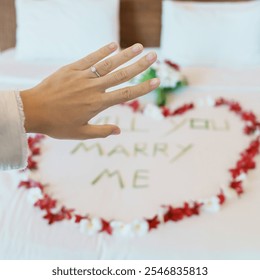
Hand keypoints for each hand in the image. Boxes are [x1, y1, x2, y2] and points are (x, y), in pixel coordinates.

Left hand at [20, 42, 159, 139]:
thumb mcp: (81, 133)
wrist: (33, 110)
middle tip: (154, 56)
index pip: (126, 94)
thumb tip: (119, 131)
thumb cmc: (57, 125)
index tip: (156, 80)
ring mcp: (83, 77)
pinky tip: (114, 45)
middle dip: (139, 65)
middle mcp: (94, 88)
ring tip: (139, 47)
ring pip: (108, 64)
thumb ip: (102, 132)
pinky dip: (102, 51)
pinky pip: (89, 59)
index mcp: (98, 104)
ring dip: (125, 55)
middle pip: (121, 75)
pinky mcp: (71, 69)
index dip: (143, 87)